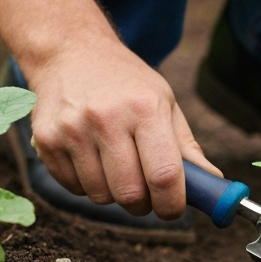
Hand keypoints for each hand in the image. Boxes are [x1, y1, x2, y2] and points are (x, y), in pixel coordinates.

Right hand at [22, 37, 219, 218]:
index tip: (174, 209)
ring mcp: (71, 130)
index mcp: (145, 108)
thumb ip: (187, 148)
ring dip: (114, 194)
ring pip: (100, 196)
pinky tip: (91, 159)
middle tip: (147, 194)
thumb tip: (214, 185)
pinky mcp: (45, 140)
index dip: (172, 204)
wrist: (71, 52)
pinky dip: (87, 185)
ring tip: (116, 167)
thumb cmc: (127, 83)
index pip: (164, 175)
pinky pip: (73, 188)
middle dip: (144, 205)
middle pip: (130, 193)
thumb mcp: (164, 103)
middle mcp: (106, 118)